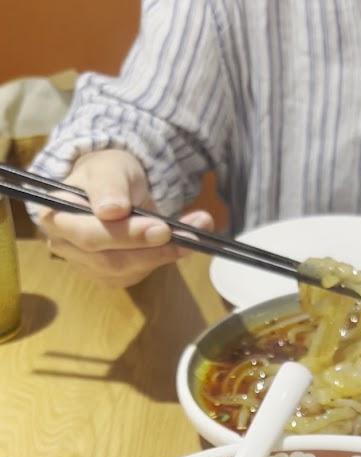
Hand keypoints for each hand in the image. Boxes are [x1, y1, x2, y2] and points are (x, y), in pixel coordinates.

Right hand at [37, 149, 213, 287]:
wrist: (114, 186)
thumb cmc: (106, 174)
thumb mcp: (109, 167)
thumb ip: (109, 186)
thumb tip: (111, 210)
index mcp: (54, 215)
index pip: (88, 235)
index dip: (125, 235)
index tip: (161, 228)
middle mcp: (65, 246)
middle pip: (109, 260)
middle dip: (151, 249)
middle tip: (187, 236)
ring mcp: (87, 265)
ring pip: (127, 271)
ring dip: (165, 255)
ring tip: (196, 234)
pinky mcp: (109, 276)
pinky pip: (138, 274)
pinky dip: (164, 259)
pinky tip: (183, 244)